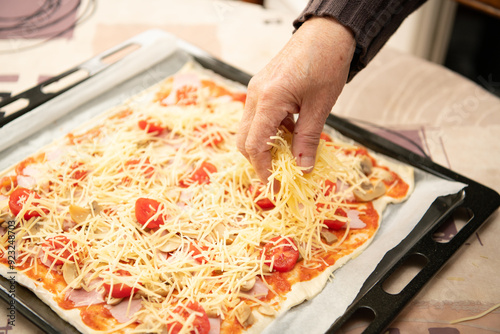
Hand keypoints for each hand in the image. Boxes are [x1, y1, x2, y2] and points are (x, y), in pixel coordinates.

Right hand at [237, 17, 354, 183]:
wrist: (326, 33)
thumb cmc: (327, 64)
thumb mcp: (321, 106)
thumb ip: (308, 140)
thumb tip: (303, 169)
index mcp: (269, 99)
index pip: (255, 146)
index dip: (264, 170)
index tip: (276, 188)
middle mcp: (255, 95)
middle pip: (244, 141)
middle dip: (259, 162)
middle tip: (280, 175)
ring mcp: (255, 90)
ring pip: (249, 130)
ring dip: (265, 147)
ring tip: (289, 156)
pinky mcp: (261, 88)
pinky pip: (258, 118)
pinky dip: (269, 132)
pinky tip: (290, 134)